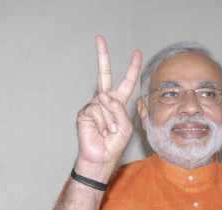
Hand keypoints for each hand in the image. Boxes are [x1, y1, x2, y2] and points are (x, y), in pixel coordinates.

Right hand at [75, 35, 141, 179]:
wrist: (101, 157)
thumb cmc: (114, 143)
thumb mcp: (125, 125)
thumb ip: (119, 109)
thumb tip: (103, 96)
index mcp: (118, 103)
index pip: (126, 83)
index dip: (132, 69)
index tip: (137, 54)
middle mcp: (105, 101)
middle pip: (104, 75)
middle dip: (102, 56)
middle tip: (99, 38)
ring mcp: (93, 105)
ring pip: (106, 102)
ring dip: (111, 120)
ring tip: (109, 132)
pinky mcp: (84, 112)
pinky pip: (98, 110)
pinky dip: (104, 122)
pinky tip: (101, 131)